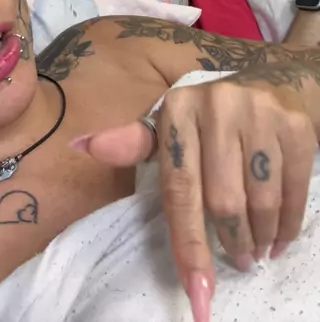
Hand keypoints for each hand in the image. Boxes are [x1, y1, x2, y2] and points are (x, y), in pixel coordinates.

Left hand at [70, 76, 316, 321]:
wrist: (274, 81)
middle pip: (222, 202)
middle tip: (237, 260)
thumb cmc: (211, 116)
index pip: (180, 190)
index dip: (189, 245)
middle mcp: (217, 105)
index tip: (198, 293)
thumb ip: (133, 143)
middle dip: (230, 244)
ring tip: (256, 248)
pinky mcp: (295, 125)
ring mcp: (260, 112)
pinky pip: (293, 193)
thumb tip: (80, 144)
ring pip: (260, 202)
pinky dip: (287, 225)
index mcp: (178, 109)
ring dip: (259, 238)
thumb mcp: (171, 125)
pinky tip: (279, 236)